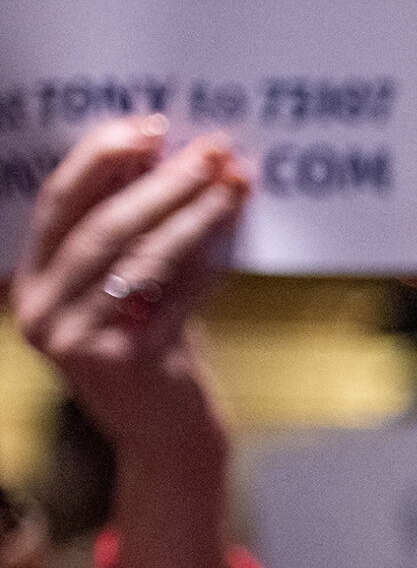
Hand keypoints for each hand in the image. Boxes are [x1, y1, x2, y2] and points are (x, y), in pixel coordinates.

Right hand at [10, 118, 249, 567]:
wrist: (172, 440)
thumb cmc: (158, 358)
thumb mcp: (132, 293)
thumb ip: (130, 235)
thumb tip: (157, 153)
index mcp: (30, 284)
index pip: (57, 203)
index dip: (100, 159)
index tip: (147, 127)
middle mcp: (41, 312)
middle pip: (102, 224)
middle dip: (159, 180)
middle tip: (208, 148)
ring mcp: (77, 340)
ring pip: (141, 255)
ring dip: (192, 210)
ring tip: (232, 180)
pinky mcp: (123, 362)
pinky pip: (173, 293)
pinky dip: (208, 255)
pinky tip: (234, 226)